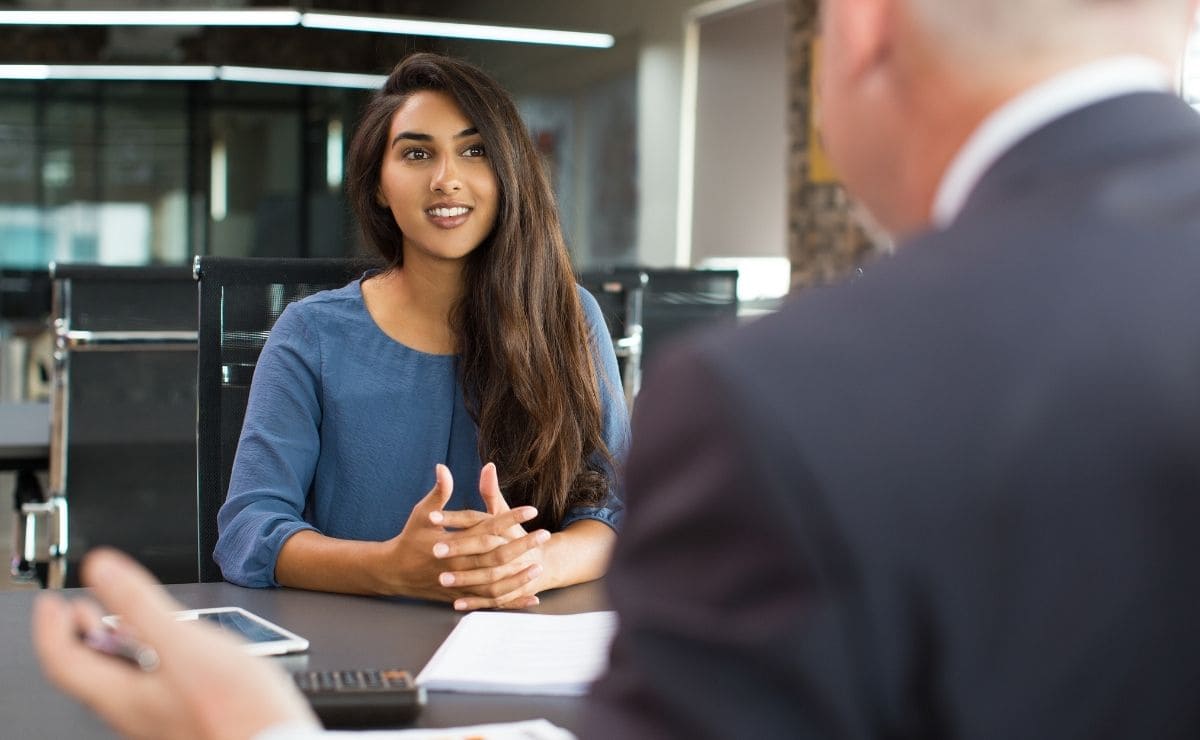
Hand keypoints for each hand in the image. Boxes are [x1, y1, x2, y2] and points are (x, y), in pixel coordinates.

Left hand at [31, 548, 317, 739]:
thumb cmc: (234, 708)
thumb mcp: (183, 644)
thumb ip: (139, 605)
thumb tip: (102, 569)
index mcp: (122, 694)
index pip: (64, 661)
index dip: (52, 628)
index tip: (53, 603)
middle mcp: (134, 711)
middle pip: (90, 673)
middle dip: (81, 635)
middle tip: (77, 609)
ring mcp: (159, 717)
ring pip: (119, 680)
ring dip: (112, 647)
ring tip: (117, 623)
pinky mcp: (184, 717)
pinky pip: (147, 686)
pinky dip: (143, 660)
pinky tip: (166, 652)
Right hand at [377, 464, 542, 601]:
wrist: (393, 572)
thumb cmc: (410, 539)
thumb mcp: (422, 513)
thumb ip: (439, 492)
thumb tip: (443, 468)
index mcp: (451, 542)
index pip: (487, 528)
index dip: (510, 518)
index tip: (531, 510)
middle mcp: (457, 565)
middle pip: (496, 555)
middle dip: (523, 545)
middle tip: (545, 535)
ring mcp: (459, 584)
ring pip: (495, 583)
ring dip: (519, 575)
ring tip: (540, 565)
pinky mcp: (461, 597)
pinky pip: (490, 602)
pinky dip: (511, 601)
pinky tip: (531, 598)